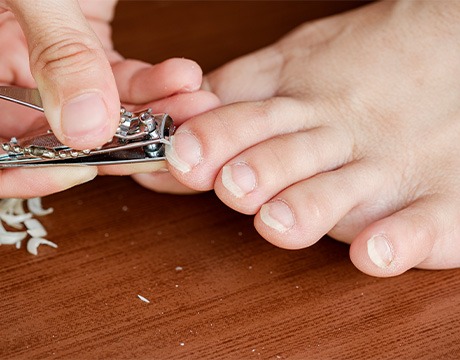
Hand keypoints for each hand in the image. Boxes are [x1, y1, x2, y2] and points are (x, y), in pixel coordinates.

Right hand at [0, 0, 218, 196]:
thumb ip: (57, 52)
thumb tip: (86, 127)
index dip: (37, 170)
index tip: (90, 169)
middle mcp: (13, 70)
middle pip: (62, 136)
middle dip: (121, 142)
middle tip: (166, 142)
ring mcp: (53, 62)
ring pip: (104, 112)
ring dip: (153, 113)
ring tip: (192, 104)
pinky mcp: (88, 46)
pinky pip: (124, 80)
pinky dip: (156, 83)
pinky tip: (184, 76)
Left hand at [160, 0, 459, 276]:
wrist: (456, 54)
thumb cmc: (361, 70)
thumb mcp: (289, 71)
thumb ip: (229, 109)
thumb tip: (165, 154)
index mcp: (302, 108)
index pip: (251, 121)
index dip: (215, 137)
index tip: (183, 156)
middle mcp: (340, 140)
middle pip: (289, 157)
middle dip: (257, 172)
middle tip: (231, 186)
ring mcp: (388, 170)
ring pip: (342, 193)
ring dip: (309, 208)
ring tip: (279, 222)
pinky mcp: (438, 201)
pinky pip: (420, 225)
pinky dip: (397, 242)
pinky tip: (371, 253)